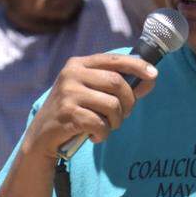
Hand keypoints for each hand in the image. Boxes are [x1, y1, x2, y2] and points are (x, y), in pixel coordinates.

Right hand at [21, 54, 157, 157]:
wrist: (41, 137)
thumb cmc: (74, 112)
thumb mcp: (93, 93)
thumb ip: (119, 86)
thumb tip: (150, 80)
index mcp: (79, 64)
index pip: (114, 59)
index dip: (138, 66)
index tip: (154, 74)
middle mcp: (72, 74)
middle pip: (117, 83)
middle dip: (128, 102)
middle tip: (123, 115)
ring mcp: (68, 93)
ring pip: (112, 105)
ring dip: (116, 121)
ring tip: (107, 126)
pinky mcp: (67, 113)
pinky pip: (100, 123)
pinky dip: (103, 134)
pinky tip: (94, 135)